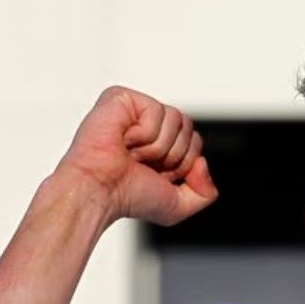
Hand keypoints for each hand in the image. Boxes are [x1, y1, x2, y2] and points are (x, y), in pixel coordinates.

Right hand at [55, 85, 217, 226]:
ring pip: (176, 119)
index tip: (154, 174)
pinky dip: (143, 134)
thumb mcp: (177, 206)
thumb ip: (205, 194)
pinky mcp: (122, 97)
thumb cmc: (128, 197)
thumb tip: (203, 163)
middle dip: (173, 155)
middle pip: (189, 127)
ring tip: (131, 153)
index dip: (182, 163)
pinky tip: (123, 140)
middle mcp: (147, 123)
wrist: (99, 191)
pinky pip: (157, 111)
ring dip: (156, 147)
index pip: (195, 141)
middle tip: (142, 164)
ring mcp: (135, 108)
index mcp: (159, 142)